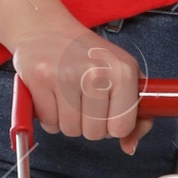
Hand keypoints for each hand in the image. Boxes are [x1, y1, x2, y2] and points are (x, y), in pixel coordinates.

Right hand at [13, 28, 145, 147]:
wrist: (47, 29)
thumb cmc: (86, 55)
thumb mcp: (121, 75)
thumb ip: (136, 114)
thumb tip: (130, 147)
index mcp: (123, 71)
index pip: (122, 127)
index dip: (111, 126)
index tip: (105, 111)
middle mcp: (96, 72)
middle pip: (95, 133)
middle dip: (87, 124)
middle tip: (82, 100)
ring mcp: (67, 75)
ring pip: (71, 130)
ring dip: (67, 122)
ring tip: (67, 97)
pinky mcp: (41, 79)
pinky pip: (49, 123)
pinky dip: (49, 117)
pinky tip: (52, 96)